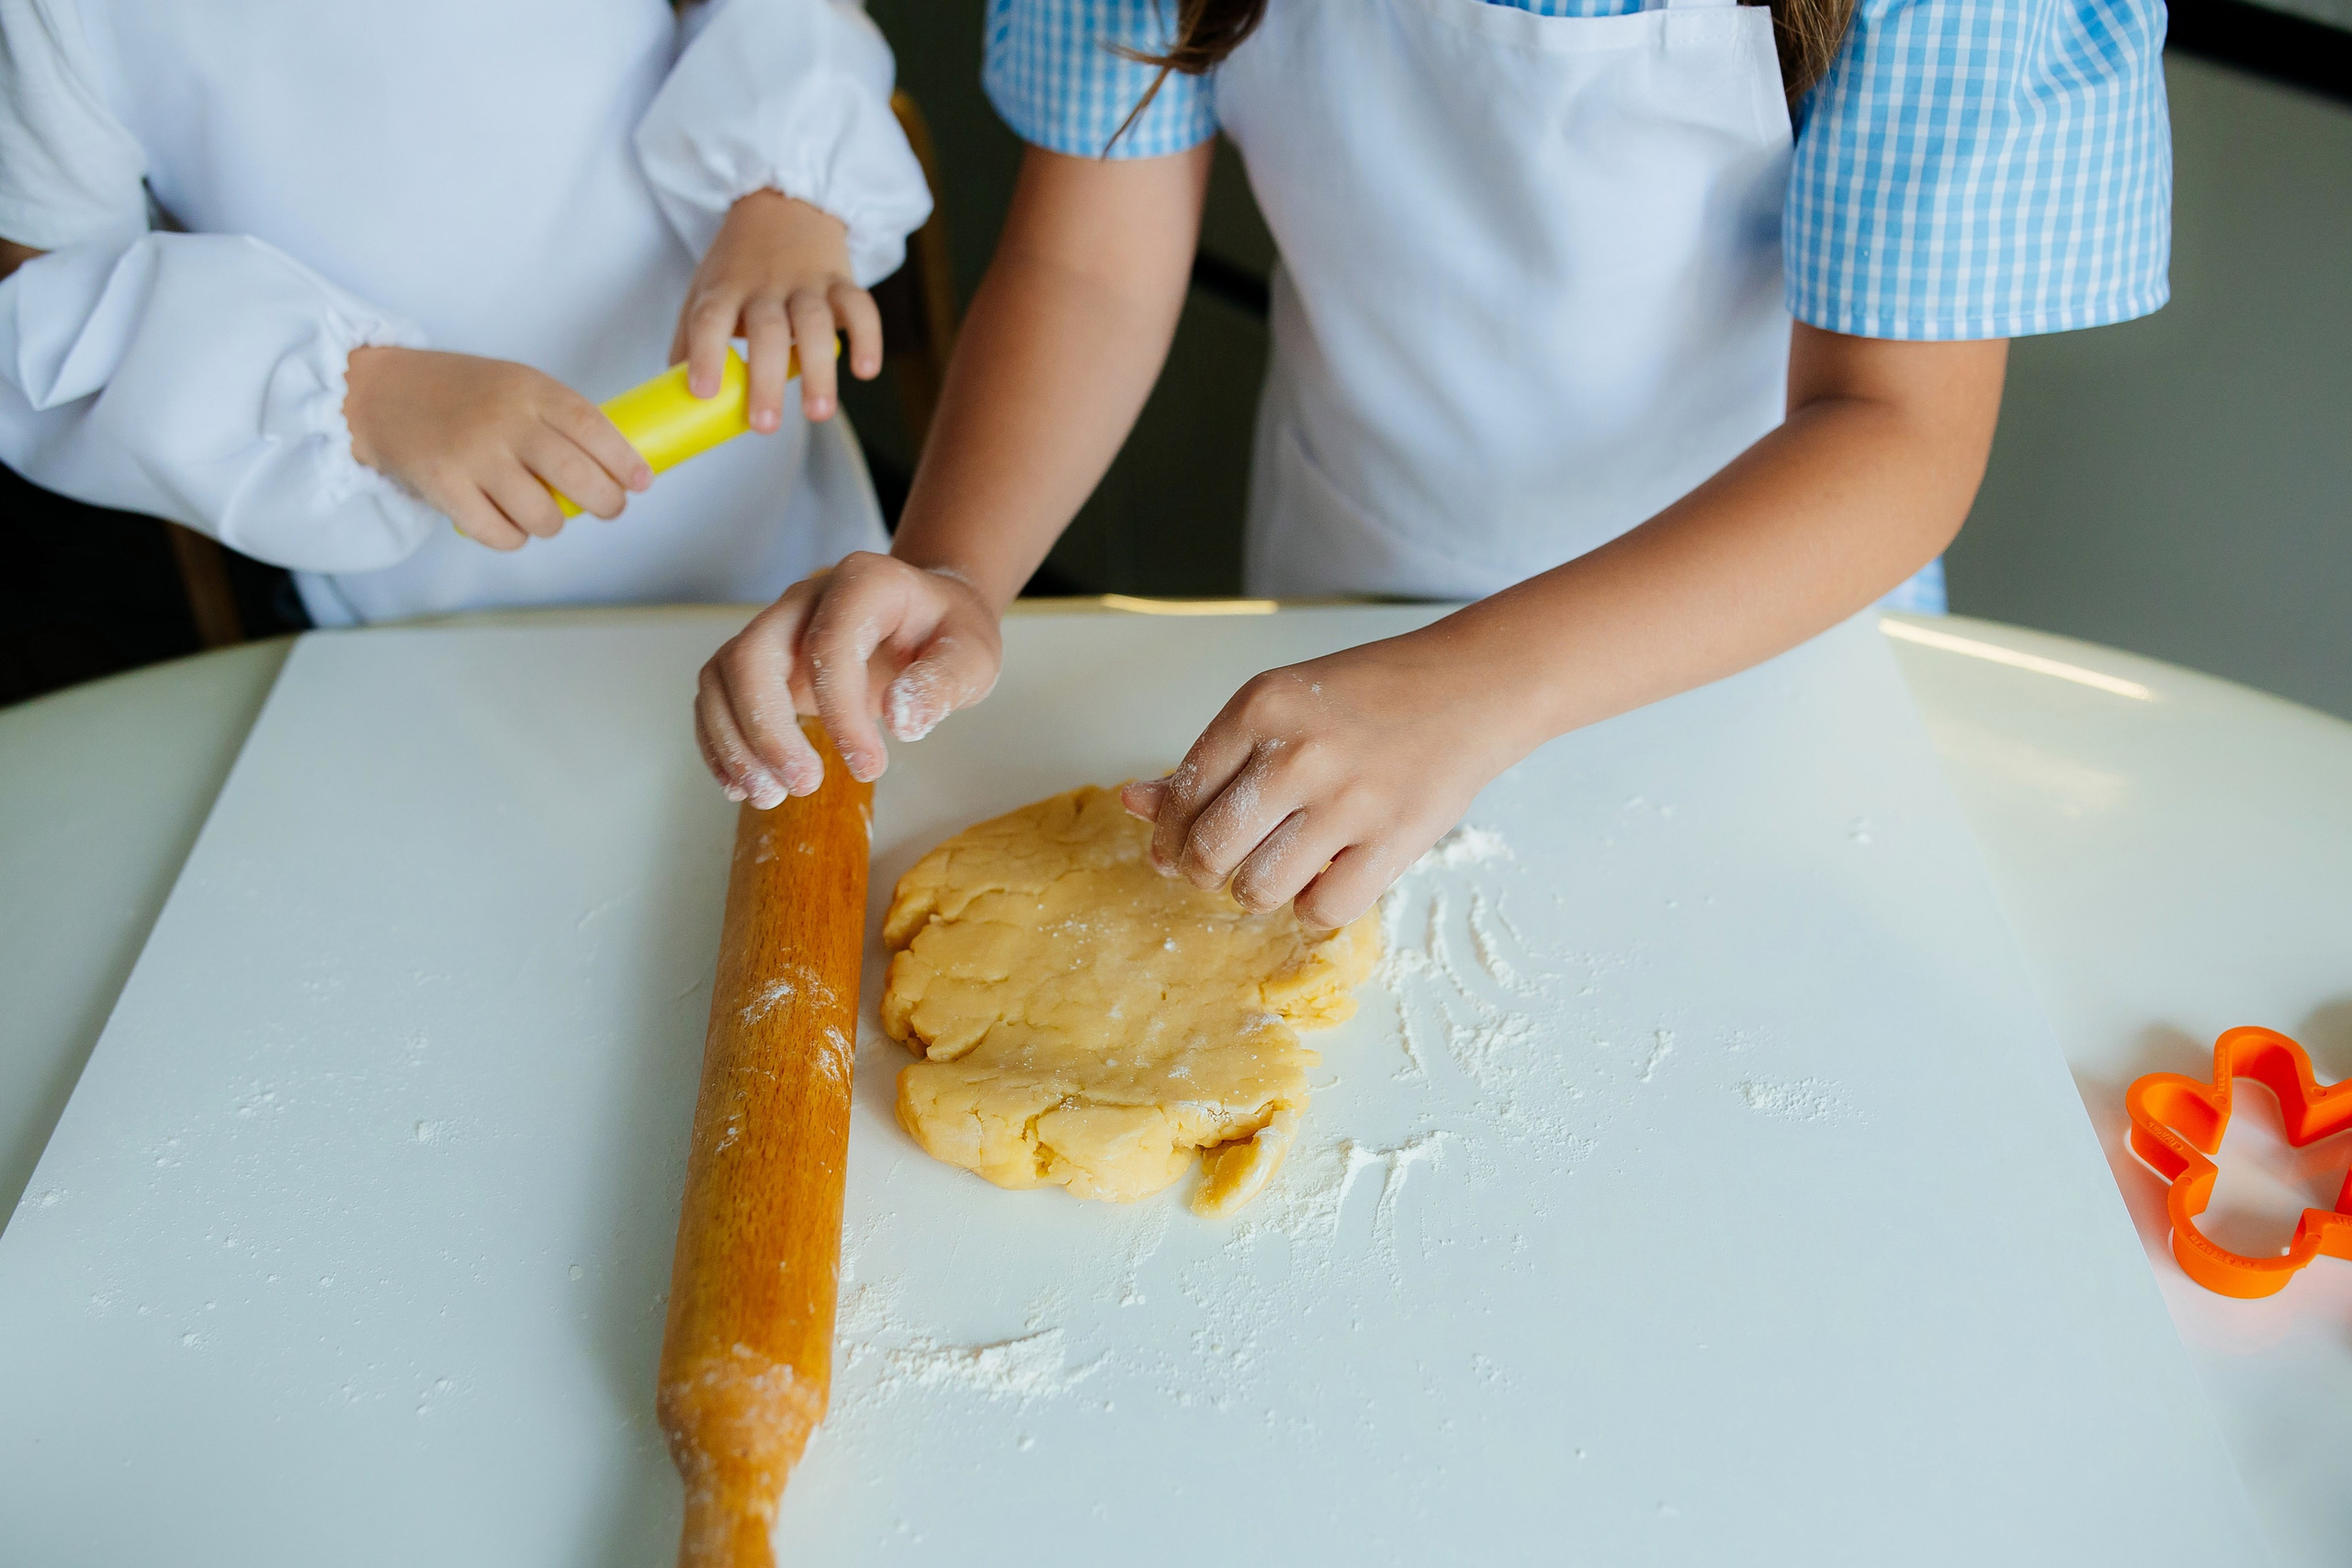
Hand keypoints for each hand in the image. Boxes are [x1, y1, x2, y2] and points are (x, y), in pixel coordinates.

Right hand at [345, 347, 650, 549]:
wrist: (379, 392)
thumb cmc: (461, 394)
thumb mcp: (514, 384)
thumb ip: (558, 418)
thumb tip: (617, 469)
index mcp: (528, 389)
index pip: (592, 427)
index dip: (624, 460)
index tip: (641, 481)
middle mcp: (503, 420)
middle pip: (576, 477)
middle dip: (606, 502)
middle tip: (609, 507)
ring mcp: (472, 455)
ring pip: (542, 516)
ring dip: (552, 524)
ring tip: (542, 513)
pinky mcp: (443, 487)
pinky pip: (499, 535)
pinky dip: (513, 538)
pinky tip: (508, 523)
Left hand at [670, 190, 882, 432]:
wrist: (783, 204)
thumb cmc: (740, 264)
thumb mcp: (706, 290)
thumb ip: (691, 341)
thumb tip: (677, 398)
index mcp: (725, 289)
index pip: (710, 319)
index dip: (705, 354)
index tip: (704, 393)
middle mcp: (764, 285)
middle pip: (766, 331)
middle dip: (766, 380)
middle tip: (765, 425)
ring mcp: (806, 283)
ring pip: (814, 324)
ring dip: (819, 371)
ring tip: (818, 413)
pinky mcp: (841, 282)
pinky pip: (859, 307)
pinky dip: (866, 338)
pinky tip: (864, 371)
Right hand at [695, 552, 1001, 806]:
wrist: (927, 617)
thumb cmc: (948, 635)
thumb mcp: (973, 656)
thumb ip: (943, 683)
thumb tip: (901, 720)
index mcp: (862, 583)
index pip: (829, 642)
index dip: (840, 711)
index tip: (869, 766)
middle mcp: (805, 598)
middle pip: (751, 655)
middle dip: (766, 729)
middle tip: (803, 786)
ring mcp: (776, 628)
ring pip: (722, 676)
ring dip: (734, 742)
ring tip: (769, 796)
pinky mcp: (761, 662)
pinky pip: (717, 696)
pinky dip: (720, 742)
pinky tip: (743, 785)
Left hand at [1120, 632, 1544, 928]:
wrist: (1471, 686)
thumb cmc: (1368, 698)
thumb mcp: (1281, 707)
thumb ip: (1211, 760)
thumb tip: (1133, 803)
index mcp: (1261, 707)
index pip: (1183, 795)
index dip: (1168, 836)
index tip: (1174, 850)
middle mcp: (1298, 752)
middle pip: (1209, 851)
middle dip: (1202, 872)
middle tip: (1219, 868)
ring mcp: (1348, 799)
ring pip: (1257, 889)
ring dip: (1255, 893)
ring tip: (1276, 870)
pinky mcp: (1393, 840)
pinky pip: (1320, 910)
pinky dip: (1311, 907)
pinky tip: (1322, 879)